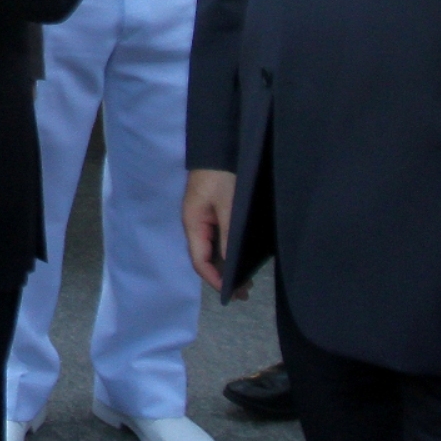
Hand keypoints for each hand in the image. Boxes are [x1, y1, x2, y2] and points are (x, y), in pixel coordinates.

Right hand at [183, 168, 238, 294]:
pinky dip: (229, 253)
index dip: (214, 279)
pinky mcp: (213, 214)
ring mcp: (204, 220)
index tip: (231, 293)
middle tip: (244, 293)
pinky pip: (219, 240)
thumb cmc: (221, 176)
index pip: (200, 260)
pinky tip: (241, 259)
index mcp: (193, 224)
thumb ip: (228, 236)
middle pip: (206, 258)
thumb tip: (230, 266)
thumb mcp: (228, 206)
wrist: (220, 148)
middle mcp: (196, 225)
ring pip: (213, 250)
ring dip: (227, 267)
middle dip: (223, 278)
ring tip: (246, 281)